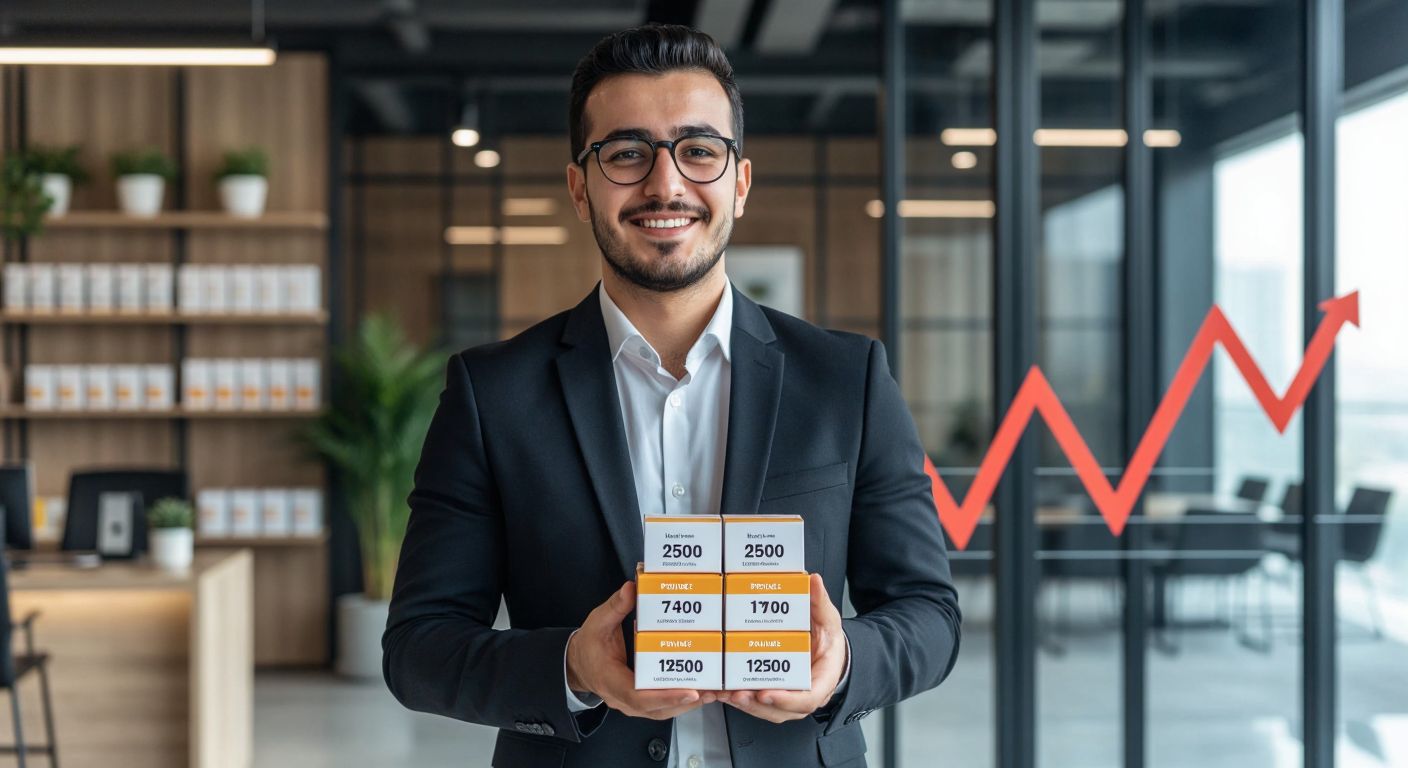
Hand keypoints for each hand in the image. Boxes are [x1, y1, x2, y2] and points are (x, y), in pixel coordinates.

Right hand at [566, 580, 718, 719]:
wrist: (578, 664)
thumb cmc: (589, 645)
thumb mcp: (598, 622)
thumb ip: (615, 606)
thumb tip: (631, 588)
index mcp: (611, 680)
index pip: (639, 696)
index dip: (666, 696)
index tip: (689, 692)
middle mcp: (622, 698)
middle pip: (658, 709)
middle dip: (687, 702)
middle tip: (712, 691)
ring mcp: (632, 704)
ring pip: (663, 712)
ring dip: (689, 705)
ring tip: (714, 692)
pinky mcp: (641, 703)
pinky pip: (663, 709)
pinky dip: (682, 704)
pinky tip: (702, 693)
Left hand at [719, 573, 846, 722]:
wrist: (829, 653)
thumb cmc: (829, 640)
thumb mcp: (828, 619)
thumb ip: (820, 602)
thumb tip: (813, 581)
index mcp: (822, 679)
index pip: (807, 698)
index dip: (786, 699)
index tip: (766, 693)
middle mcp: (805, 694)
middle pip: (781, 709)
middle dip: (756, 705)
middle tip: (737, 693)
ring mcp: (789, 698)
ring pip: (767, 710)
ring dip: (744, 705)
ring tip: (724, 693)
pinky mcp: (774, 695)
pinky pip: (758, 704)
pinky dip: (740, 700)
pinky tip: (722, 691)